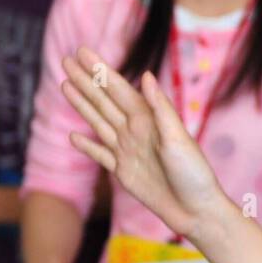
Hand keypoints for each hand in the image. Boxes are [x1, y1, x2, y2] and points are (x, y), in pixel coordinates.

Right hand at [60, 46, 225, 240]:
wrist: (196, 211)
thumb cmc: (194, 174)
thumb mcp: (178, 139)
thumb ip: (160, 109)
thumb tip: (146, 76)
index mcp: (148, 120)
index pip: (118, 89)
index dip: (99, 70)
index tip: (82, 52)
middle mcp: (136, 131)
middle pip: (104, 101)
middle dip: (85, 81)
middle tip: (65, 60)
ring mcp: (128, 151)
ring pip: (98, 122)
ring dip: (81, 104)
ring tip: (65, 85)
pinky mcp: (123, 172)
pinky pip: (100, 155)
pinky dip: (86, 145)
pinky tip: (73, 136)